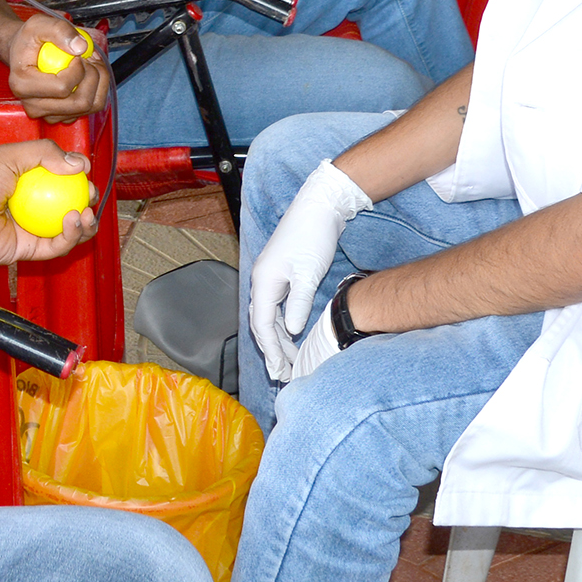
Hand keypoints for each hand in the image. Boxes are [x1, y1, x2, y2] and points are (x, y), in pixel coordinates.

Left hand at [0, 137, 103, 265]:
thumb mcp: (9, 155)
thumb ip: (45, 153)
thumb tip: (79, 163)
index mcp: (25, 181)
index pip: (59, 178)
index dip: (76, 175)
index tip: (85, 169)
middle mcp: (30, 205)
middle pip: (69, 204)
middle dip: (87, 200)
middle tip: (90, 193)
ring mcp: (30, 229)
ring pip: (68, 229)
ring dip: (85, 221)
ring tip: (84, 210)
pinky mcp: (28, 250)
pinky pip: (57, 246)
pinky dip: (70, 235)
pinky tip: (73, 221)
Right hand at [6, 9, 108, 123]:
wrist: (23, 53)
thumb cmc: (28, 41)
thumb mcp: (38, 24)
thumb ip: (59, 30)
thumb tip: (81, 47)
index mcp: (22, 85)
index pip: (62, 88)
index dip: (78, 69)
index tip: (76, 55)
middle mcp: (34, 106)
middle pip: (80, 103)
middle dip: (93, 76)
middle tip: (89, 58)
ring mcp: (48, 114)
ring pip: (89, 107)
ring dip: (98, 82)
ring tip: (89, 64)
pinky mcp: (62, 116)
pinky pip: (91, 108)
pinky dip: (97, 89)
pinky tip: (87, 74)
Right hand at [248, 159, 373, 379]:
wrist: (319, 208)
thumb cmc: (312, 237)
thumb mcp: (308, 274)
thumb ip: (299, 304)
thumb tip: (293, 331)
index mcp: (263, 282)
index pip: (263, 325)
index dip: (271, 350)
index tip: (280, 370)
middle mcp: (262, 281)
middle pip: (262, 323)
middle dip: (271, 350)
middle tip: (281, 374)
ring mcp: (271, 277)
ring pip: (269, 316)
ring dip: (278, 339)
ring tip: (289, 361)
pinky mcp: (282, 274)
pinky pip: (277, 307)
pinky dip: (284, 324)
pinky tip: (292, 336)